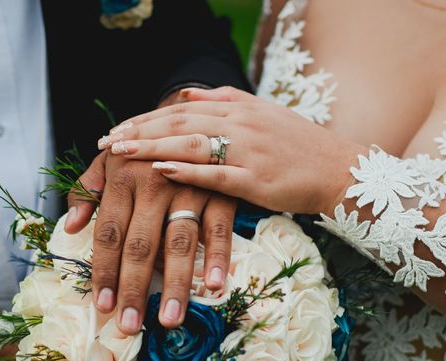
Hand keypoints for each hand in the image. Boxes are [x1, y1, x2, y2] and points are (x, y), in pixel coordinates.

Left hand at [65, 149, 235, 335]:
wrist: (190, 117)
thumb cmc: (143, 149)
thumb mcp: (109, 159)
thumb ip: (86, 190)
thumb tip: (71, 227)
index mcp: (122, 175)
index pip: (108, 233)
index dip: (104, 271)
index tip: (103, 306)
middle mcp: (154, 180)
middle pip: (140, 245)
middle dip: (134, 288)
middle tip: (130, 325)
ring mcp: (190, 186)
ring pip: (179, 242)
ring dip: (175, 284)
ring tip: (169, 319)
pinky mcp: (220, 191)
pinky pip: (219, 229)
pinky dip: (218, 257)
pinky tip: (213, 286)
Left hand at [100, 86, 363, 216]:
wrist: (338, 168)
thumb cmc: (298, 145)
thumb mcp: (262, 113)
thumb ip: (223, 101)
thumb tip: (185, 96)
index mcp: (239, 109)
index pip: (181, 111)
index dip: (146, 119)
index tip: (117, 128)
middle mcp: (241, 125)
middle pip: (180, 125)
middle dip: (139, 132)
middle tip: (106, 142)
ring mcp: (250, 151)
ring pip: (192, 145)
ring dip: (152, 147)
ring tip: (121, 153)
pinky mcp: (259, 180)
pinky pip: (218, 174)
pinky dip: (188, 171)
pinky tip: (162, 170)